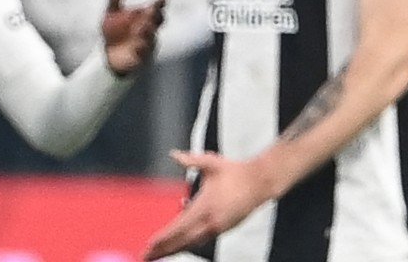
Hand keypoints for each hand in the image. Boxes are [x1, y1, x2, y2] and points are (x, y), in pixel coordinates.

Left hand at [102, 0, 166, 74]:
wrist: (109, 55)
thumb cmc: (114, 31)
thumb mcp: (111, 14)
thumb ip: (114, 1)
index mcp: (145, 18)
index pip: (156, 10)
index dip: (160, 4)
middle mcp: (149, 31)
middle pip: (156, 23)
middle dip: (155, 17)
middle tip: (151, 10)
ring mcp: (146, 45)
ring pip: (151, 39)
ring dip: (148, 33)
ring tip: (142, 27)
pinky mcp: (140, 59)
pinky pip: (143, 55)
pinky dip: (142, 50)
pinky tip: (137, 46)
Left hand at [143, 150, 274, 258]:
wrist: (260, 182)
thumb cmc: (235, 171)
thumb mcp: (211, 163)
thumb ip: (190, 160)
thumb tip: (174, 154)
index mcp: (205, 207)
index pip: (179, 227)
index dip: (163, 238)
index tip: (150, 245)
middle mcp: (211, 221)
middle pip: (183, 241)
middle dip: (164, 249)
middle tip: (147, 256)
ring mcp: (219, 227)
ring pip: (192, 242)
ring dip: (175, 247)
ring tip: (159, 252)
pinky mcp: (224, 228)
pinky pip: (202, 237)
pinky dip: (188, 239)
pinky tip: (179, 237)